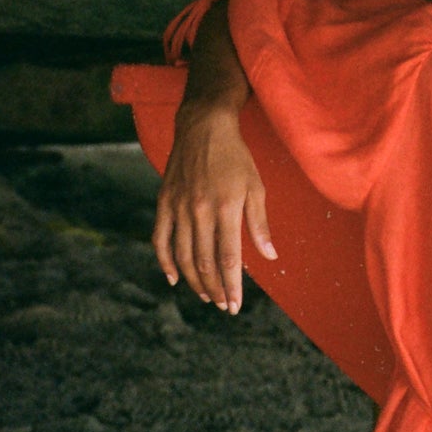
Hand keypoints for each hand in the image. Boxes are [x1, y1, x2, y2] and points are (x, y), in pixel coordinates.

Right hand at [151, 102, 275, 312]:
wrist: (203, 126)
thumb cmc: (235, 157)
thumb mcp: (256, 188)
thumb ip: (260, 225)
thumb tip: (270, 256)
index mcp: (226, 208)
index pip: (228, 259)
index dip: (232, 286)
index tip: (236, 305)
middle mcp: (200, 210)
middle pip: (205, 263)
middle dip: (215, 289)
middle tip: (224, 306)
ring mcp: (179, 207)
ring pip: (184, 256)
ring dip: (195, 281)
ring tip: (207, 296)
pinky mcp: (165, 202)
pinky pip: (160, 238)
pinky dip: (165, 261)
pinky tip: (174, 278)